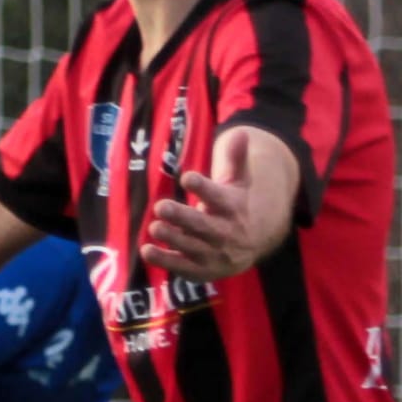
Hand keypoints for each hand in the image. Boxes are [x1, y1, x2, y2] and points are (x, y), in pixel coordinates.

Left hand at [142, 127, 298, 280]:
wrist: (254, 244)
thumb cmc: (236, 205)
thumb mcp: (239, 181)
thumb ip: (236, 159)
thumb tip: (240, 132)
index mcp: (232, 207)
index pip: (217, 197)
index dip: (202, 188)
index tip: (186, 177)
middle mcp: (225, 232)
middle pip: (203, 225)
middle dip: (182, 217)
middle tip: (160, 206)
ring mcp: (213, 253)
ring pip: (191, 246)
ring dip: (172, 238)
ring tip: (153, 226)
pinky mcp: (201, 269)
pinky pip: (182, 266)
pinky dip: (164, 261)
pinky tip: (146, 250)